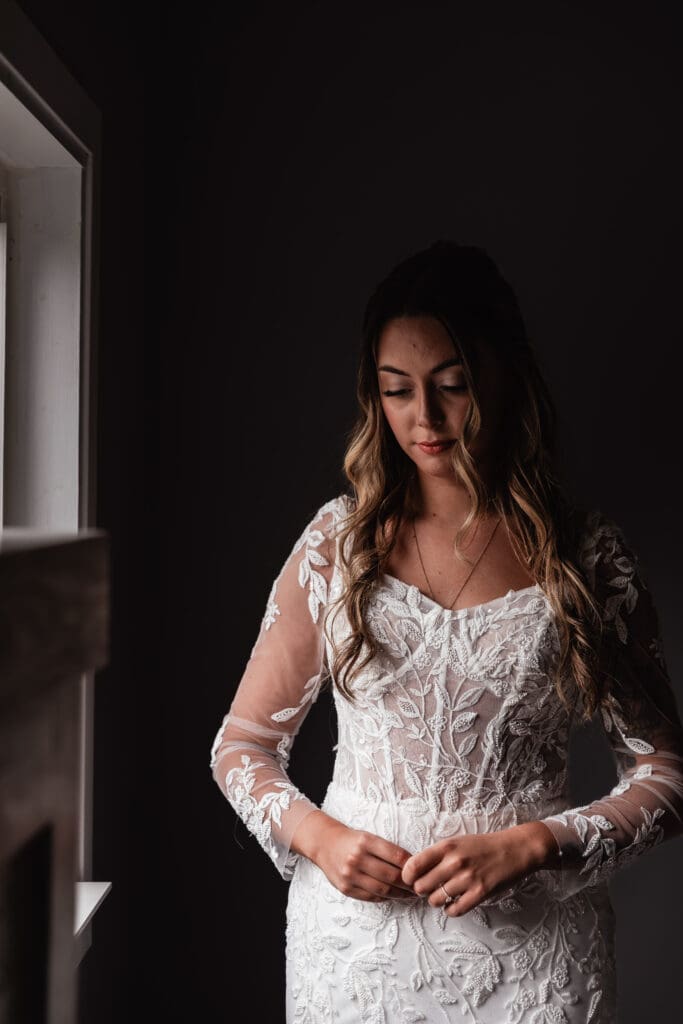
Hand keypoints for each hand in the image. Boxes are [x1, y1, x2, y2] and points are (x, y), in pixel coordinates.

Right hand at [294, 811, 415, 901]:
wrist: (325, 844)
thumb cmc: (353, 840)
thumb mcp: (368, 837)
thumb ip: (387, 850)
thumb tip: (413, 866)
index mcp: (366, 841)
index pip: (396, 855)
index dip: (412, 866)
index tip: (422, 871)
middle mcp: (357, 858)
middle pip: (391, 875)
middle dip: (409, 884)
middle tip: (420, 887)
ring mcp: (350, 875)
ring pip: (382, 890)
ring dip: (400, 894)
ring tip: (410, 895)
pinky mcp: (345, 888)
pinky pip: (371, 897)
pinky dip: (385, 898)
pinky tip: (393, 896)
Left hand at [401, 822, 554, 917]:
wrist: (515, 849)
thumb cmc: (483, 845)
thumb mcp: (457, 842)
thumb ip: (437, 855)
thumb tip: (415, 872)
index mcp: (446, 847)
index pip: (412, 866)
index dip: (407, 876)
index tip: (411, 879)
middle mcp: (454, 862)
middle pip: (421, 887)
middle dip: (422, 890)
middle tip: (430, 888)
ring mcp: (467, 879)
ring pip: (435, 900)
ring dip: (437, 900)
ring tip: (444, 895)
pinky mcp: (480, 893)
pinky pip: (454, 910)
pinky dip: (451, 910)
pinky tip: (454, 903)